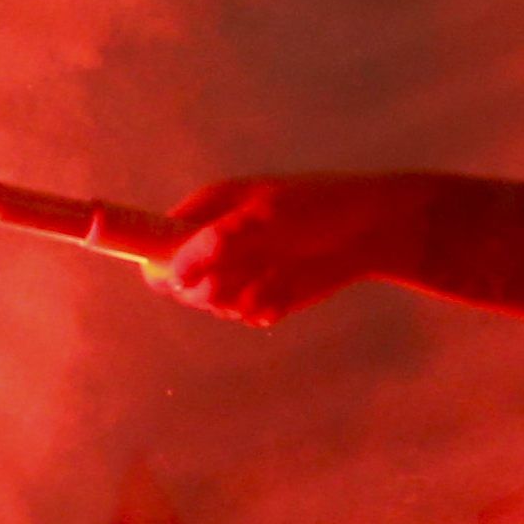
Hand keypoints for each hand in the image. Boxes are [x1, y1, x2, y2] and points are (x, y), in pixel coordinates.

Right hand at [153, 176, 427, 326]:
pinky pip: (243, 315)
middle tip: (228, 286)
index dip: (156, 259)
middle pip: (179, 280)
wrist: (367, 232)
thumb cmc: (315, 208)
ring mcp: (237, 272)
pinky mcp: (260, 296)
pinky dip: (260, 310)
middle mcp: (216, 243)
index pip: (158, 236)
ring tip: (266, 282)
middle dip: (201, 290)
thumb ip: (213, 244)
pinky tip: (284, 294)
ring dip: (233, 301)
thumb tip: (171, 275)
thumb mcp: (261, 218)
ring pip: (211, 303)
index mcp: (208, 210)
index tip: (168, 279)